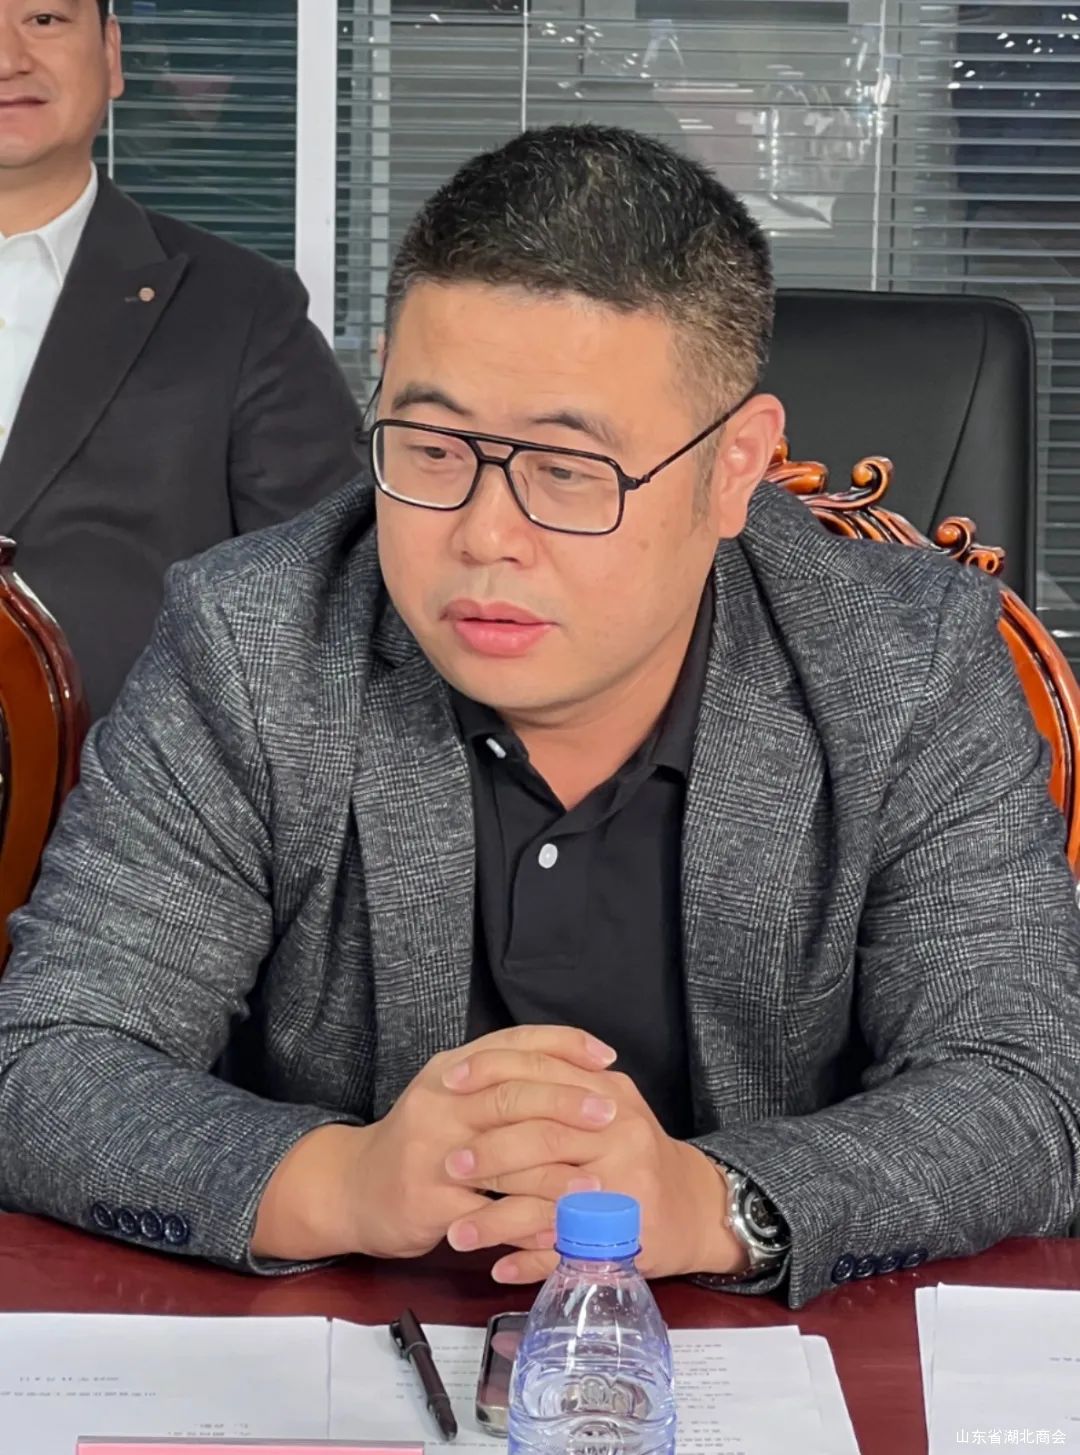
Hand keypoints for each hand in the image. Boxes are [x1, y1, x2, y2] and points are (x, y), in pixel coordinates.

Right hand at [251, 1024, 618, 1262]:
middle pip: (510, 1094)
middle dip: (567, 1103)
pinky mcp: (428, 1203)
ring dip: (556, 1172)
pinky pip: (489, 1213)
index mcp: (451, 1070)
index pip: (512, 1044)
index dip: (563, 1045)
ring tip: (597, 1183)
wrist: (353, 1188)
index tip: (606, 1056)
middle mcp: (439, 1103)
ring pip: (503, 1157)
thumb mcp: (454, 1094)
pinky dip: (528, 1223)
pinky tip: (560, 1229)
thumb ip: (503, 1079)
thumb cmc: (422, 1140)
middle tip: (610, 1114)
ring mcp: (431, 1154)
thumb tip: (579, 1070)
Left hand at [439, 1051, 747, 1284]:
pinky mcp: (625, 1240)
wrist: (695, 1207)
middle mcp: (619, 1136)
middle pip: (542, 1139)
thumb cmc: (634, 1152)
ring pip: (548, 1204)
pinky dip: (528, 1264)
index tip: (448, 1085)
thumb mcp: (605, 1102)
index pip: (543, 1075)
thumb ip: (555, 1081)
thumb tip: (481, 1064)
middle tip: (449, 1166)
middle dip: (489, 1155)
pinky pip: (567, 1255)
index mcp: (608, 1095)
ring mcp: (623, 1192)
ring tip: (457, 1234)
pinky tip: (497, 1267)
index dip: (492, 1076)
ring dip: (496, 1222)